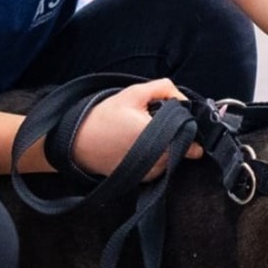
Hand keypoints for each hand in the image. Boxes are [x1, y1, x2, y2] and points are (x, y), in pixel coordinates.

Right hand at [71, 78, 200, 180]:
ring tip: (149, 135)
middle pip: (185, 145)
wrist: (78, 144)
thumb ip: (163, 89)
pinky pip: (164, 167)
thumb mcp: (133, 93)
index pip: (189, 133)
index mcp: (156, 134)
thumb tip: (184, 99)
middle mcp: (157, 158)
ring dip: (171, 146)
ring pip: (176, 157)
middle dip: (179, 133)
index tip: (182, 117)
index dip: (189, 123)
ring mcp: (151, 172)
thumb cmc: (103, 119)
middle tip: (161, 123)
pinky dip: (160, 157)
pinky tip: (144, 146)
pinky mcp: (145, 179)